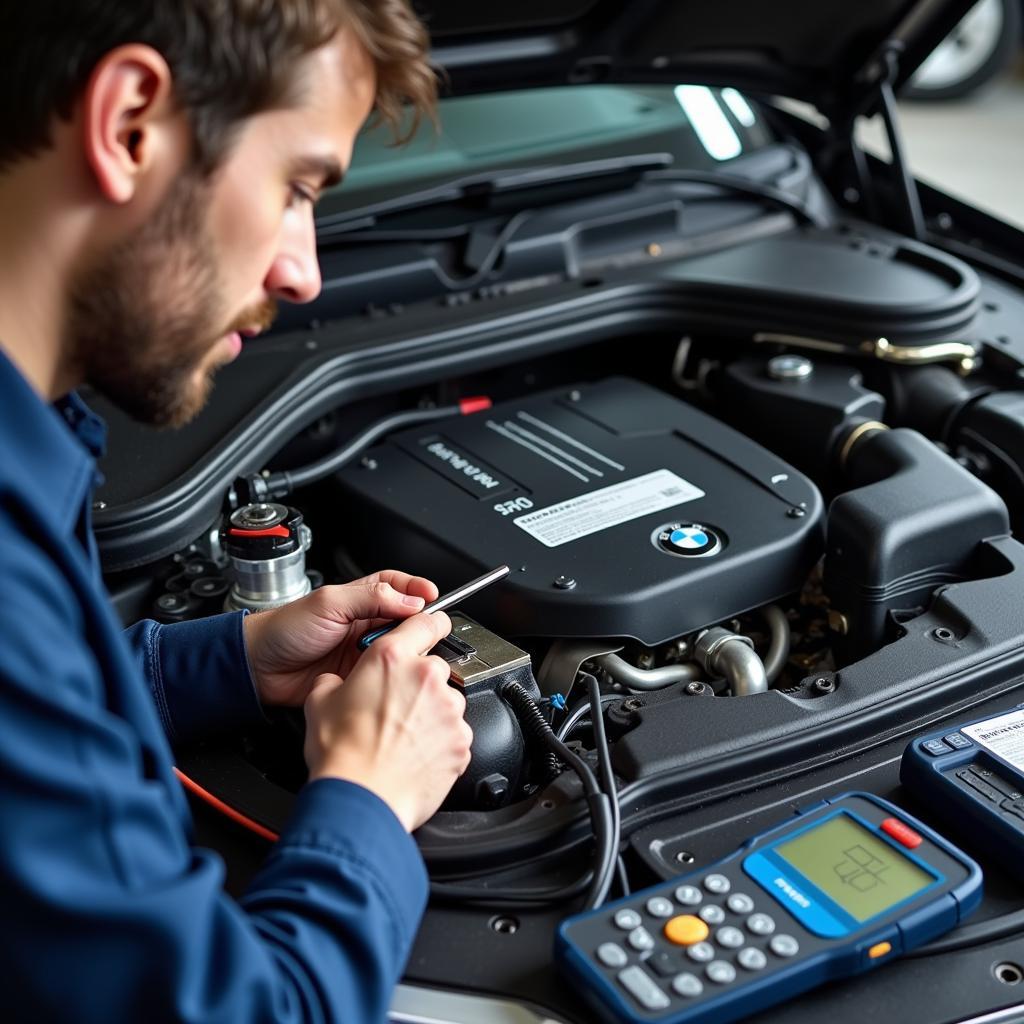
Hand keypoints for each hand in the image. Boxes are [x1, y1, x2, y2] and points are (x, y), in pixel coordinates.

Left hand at [242, 570, 438, 706]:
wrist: (258, 668)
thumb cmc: (284, 630)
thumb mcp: (329, 603)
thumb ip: (371, 598)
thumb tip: (410, 601)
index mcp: (360, 598)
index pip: (399, 588)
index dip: (417, 591)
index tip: (433, 598)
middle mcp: (365, 623)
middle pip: (406, 621)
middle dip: (419, 625)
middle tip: (426, 630)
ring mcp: (363, 651)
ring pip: (399, 649)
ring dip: (406, 651)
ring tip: (409, 652)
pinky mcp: (360, 677)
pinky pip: (385, 675)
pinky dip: (392, 676)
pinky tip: (394, 675)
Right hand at [303, 610, 473, 830]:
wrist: (360, 800)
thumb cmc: (340, 753)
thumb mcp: (320, 702)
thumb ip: (335, 680)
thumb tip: (336, 681)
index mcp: (392, 658)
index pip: (426, 621)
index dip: (430, 622)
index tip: (434, 626)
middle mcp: (426, 677)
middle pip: (435, 667)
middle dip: (419, 682)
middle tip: (395, 706)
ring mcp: (448, 710)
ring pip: (446, 701)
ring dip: (431, 712)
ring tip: (402, 736)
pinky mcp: (461, 741)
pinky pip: (454, 733)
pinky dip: (440, 741)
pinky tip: (415, 754)